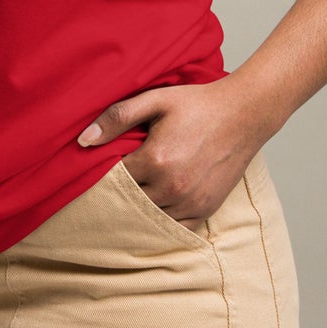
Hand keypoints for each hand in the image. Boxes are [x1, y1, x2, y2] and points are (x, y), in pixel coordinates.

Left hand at [77, 77, 276, 229]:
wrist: (242, 114)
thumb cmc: (196, 104)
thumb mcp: (154, 100)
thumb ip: (116, 118)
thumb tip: (83, 140)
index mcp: (156, 159)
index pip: (114, 178)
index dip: (102, 173)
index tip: (97, 167)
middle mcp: (173, 186)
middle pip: (129, 201)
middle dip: (117, 193)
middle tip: (106, 185)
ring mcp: (192, 202)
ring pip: (150, 217)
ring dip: (138, 208)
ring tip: (129, 194)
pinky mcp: (206, 210)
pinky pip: (175, 227)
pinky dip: (161, 220)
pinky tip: (152, 207)